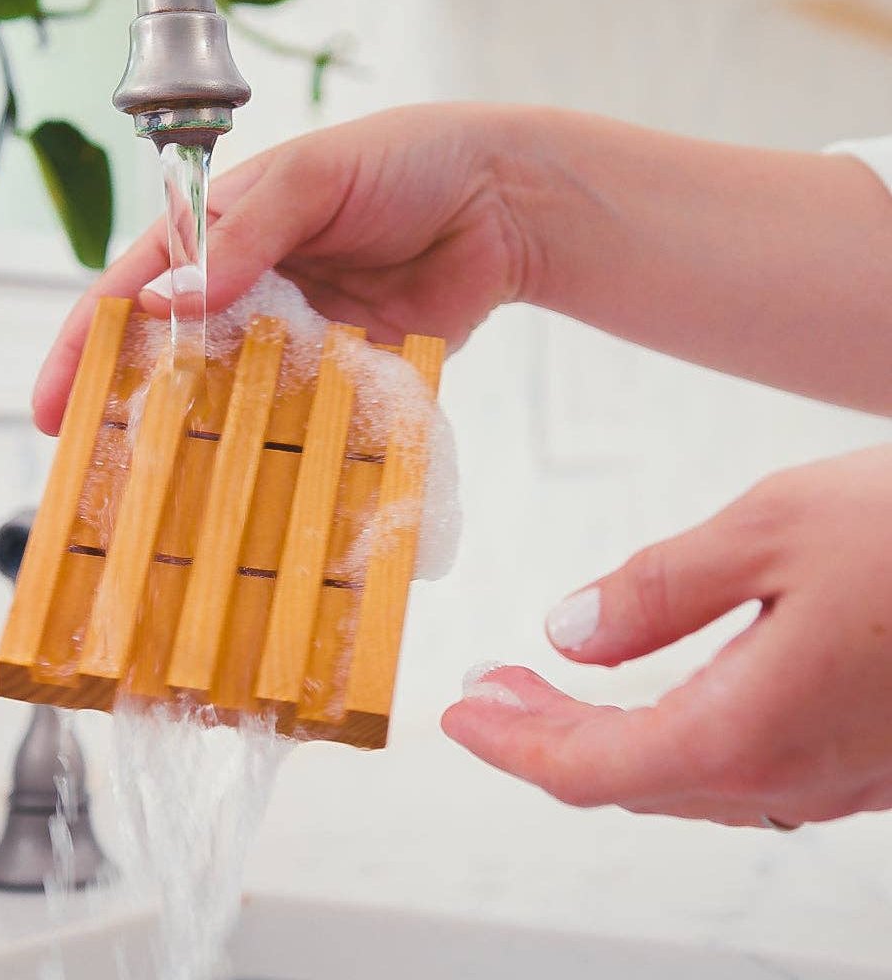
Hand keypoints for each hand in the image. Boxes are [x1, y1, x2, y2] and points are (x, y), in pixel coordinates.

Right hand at [32, 104, 534, 434]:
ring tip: (162, 488)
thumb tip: (168, 303)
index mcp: (221, 231)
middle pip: (175, 354)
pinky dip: (279, 442)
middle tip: (94, 464)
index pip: (136, 286)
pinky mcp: (346, 372)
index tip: (50, 402)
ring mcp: (296, 337)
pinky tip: (253, 479)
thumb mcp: (310, 179)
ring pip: (233, 394)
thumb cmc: (400, 162)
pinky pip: (302, 413)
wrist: (500, 203)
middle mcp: (249, 290)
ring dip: (203, 435)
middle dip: (133, 403)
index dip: (87, 343)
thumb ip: (243, 239)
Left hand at [442, 446, 891, 826]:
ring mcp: (839, 775)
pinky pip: (743, 765)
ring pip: (684, 778)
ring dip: (603, 734)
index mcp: (749, 730)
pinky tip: (655, 693)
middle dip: (543, 734)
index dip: (512, 741)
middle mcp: (793, 774)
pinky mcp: (869, 753)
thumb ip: (658, 592)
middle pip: (628, 780)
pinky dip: (670, 733)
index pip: (589, 765)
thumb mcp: (768, 530)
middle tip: (489, 689)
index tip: (459, 712)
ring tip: (546, 684)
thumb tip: (572, 633)